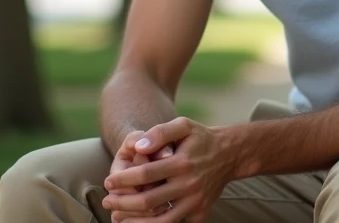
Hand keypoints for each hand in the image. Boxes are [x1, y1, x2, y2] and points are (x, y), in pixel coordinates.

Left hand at [103, 117, 234, 222]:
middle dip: (123, 203)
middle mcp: (189, 185)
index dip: (123, 179)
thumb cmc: (201, 138)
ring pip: (161, 220)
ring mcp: (196, 202)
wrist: (231, 154)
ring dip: (136, 222)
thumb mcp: (183, 125)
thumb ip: (159, 132)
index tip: (108, 182)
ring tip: (118, 218)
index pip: (145, 174)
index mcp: (182, 162)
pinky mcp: (200, 213)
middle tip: (107, 202)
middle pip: (149, 201)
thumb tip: (137, 147)